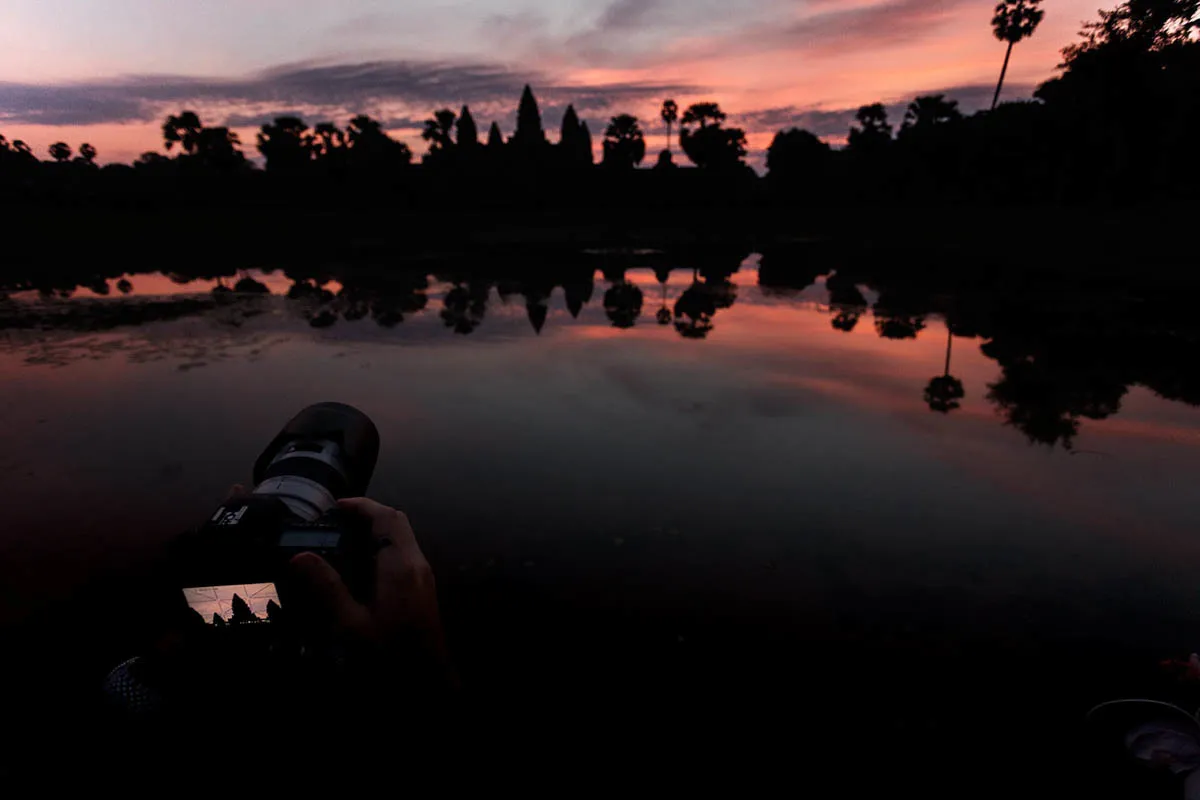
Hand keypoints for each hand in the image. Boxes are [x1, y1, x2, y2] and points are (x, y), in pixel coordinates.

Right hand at [289, 498, 453, 684]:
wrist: (427, 682)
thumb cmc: (389, 654)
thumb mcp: (351, 624)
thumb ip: (327, 587)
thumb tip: (300, 557)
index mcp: (401, 564)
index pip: (386, 517)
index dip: (361, 505)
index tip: (334, 505)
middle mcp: (417, 563)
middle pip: (397, 522)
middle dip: (368, 514)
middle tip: (335, 520)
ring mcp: (423, 576)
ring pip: (403, 538)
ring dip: (376, 531)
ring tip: (342, 539)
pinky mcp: (423, 589)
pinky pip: (404, 554)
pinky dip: (383, 548)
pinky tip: (360, 567)